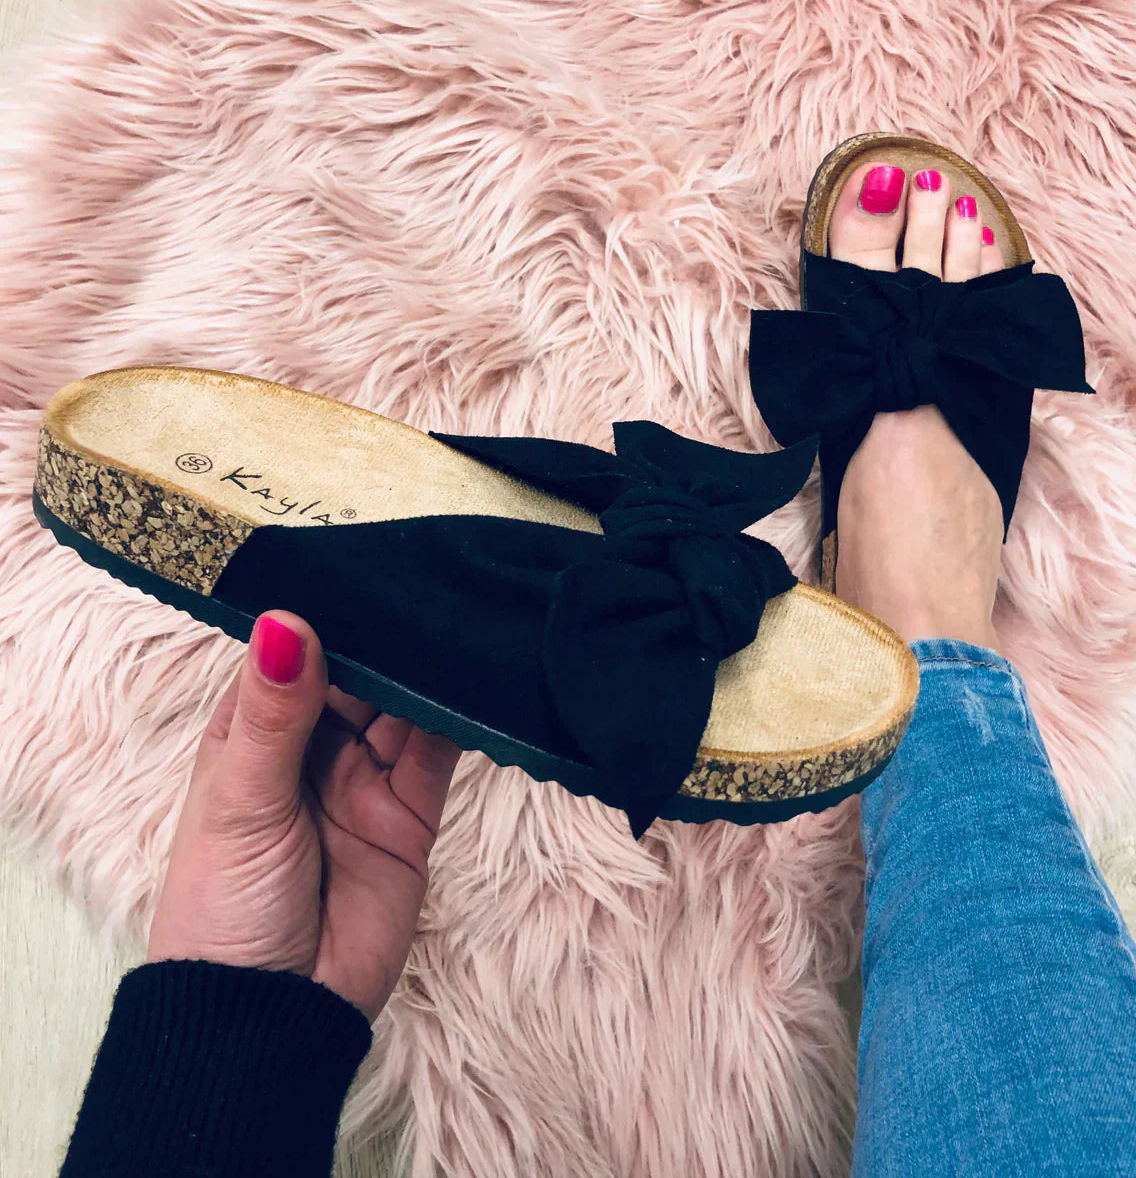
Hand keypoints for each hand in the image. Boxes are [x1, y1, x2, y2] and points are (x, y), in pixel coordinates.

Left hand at [147, 611, 460, 1020]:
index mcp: (254, 733)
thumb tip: (287, 619)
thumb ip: (274, 713)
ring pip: (401, 709)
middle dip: (384, 637)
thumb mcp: (241, 800)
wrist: (272, 1016)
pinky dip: (455, 719)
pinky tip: (471, 678)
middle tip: (427, 579)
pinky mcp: (411, 815)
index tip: (361, 558)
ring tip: (456, 618)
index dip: (323, 613)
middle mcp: (312, 748)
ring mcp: (364, 781)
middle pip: (356, 677)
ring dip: (423, 672)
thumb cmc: (225, 903)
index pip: (292, 655)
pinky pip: (437, 756)